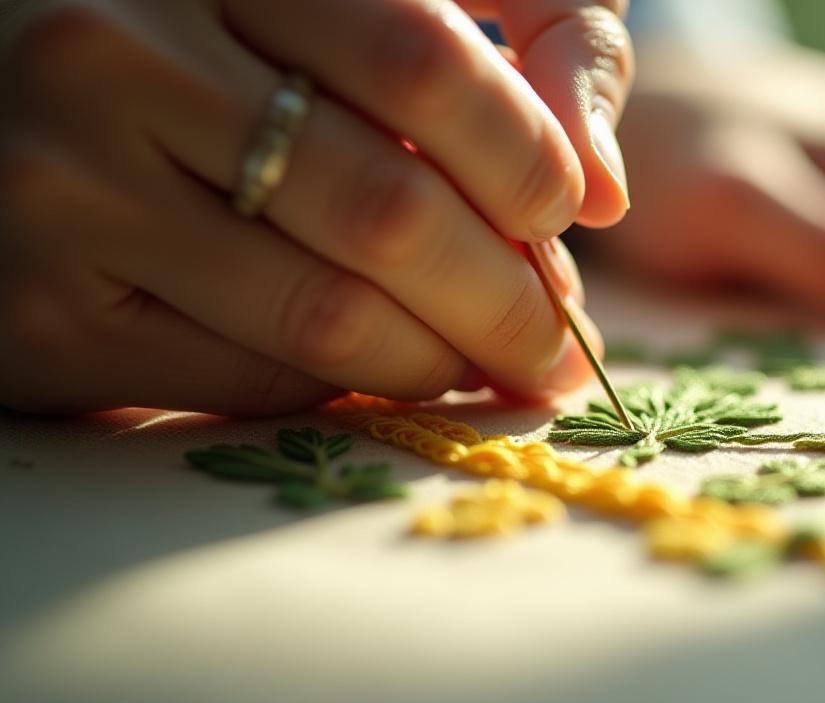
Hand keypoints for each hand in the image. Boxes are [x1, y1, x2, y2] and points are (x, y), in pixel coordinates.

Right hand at [0, 0, 632, 414]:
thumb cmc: (215, 36)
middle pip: (385, 211)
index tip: (567, 212)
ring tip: (499, 363)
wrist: (8, 84)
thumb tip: (604, 182)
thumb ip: (517, 23)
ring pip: (325, 311)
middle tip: (559, 340)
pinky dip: (348, 385)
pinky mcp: (32, 310)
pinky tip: (393, 366)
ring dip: (444, 359)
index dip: (525, 158)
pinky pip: (246, 374)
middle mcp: (115, 56)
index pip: (420, 65)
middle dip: (508, 300)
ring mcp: (58, 186)